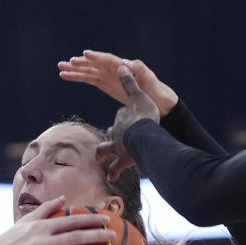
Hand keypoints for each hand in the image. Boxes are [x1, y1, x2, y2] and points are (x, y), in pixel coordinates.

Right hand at [0, 197, 115, 244]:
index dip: (90, 219)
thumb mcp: (25, 221)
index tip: (107, 219)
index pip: (71, 220)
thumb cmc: (8, 240)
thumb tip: (63, 198)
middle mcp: (43, 242)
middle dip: (97, 236)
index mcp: (42, 227)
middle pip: (76, 237)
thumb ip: (45, 208)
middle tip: (113, 237)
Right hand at [58, 50, 178, 116]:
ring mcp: (108, 76)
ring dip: (75, 70)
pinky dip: (78, 77)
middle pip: (94, 64)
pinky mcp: (105, 84)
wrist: (156, 100)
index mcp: (123, 66)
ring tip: (60, 68)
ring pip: (88, 71)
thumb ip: (139, 70)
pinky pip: (88, 79)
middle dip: (81, 63)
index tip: (84, 54)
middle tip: (67, 62)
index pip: (107, 60)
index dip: (96, 57)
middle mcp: (113, 69)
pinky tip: (66, 76)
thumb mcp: (149, 79)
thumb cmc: (154, 88)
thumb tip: (126, 64)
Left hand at [94, 66, 159, 181]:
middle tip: (106, 144)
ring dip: (104, 156)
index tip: (125, 123)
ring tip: (102, 162)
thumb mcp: (138, 96)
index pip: (120, 120)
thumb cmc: (143, 116)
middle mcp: (115, 133)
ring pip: (106, 152)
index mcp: (121, 119)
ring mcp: (116, 147)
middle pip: (109, 135)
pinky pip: (115, 169)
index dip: (123, 121)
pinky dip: (113, 173)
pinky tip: (111, 178)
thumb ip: (130, 83)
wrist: (142, 135)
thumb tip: (121, 66)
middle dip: (107, 139)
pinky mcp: (121, 161)